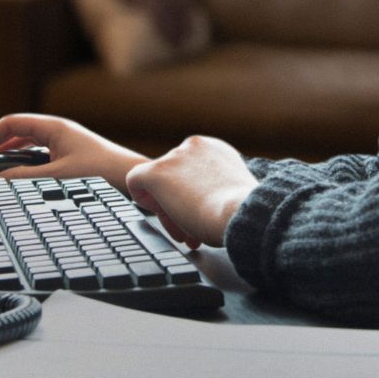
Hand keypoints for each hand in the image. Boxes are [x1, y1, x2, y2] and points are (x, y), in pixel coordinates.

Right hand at [0, 113, 148, 189]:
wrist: (133, 179)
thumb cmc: (102, 173)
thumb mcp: (56, 177)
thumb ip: (23, 178)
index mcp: (53, 127)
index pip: (11, 123)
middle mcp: (58, 131)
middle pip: (17, 133)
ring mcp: (65, 144)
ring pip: (28, 145)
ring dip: (9, 157)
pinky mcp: (71, 157)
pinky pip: (39, 156)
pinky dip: (24, 165)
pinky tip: (19, 180)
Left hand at [125, 135, 257, 248]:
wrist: (241, 212)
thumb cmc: (243, 211)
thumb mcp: (236, 191)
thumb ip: (219, 187)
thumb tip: (209, 200)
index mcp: (215, 149)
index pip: (192, 170)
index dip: (194, 195)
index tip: (202, 214)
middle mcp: (194, 146)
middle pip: (174, 176)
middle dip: (180, 204)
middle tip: (191, 228)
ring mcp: (174, 157)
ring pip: (159, 184)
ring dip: (169, 208)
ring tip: (185, 231)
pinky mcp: (156, 172)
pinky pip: (135, 180)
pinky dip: (141, 196)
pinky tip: (158, 212)